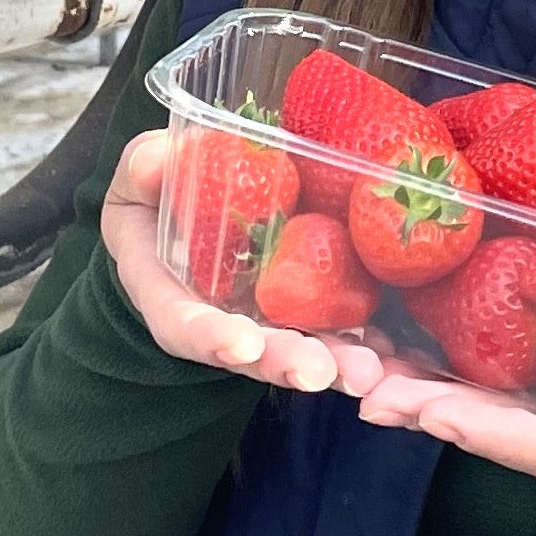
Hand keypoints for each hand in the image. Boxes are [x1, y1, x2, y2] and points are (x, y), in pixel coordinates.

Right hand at [99, 128, 387, 399]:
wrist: (188, 204)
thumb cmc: (158, 191)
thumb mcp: (143, 175)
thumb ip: (146, 167)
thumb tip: (152, 161)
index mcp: (169, 291)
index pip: (184, 324)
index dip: (211, 337)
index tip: (242, 346)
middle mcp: (219, 318)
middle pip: (251, 352)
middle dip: (285, 363)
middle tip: (318, 373)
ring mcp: (265, 317)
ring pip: (298, 348)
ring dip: (333, 363)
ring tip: (366, 374)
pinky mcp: (304, 306)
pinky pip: (334, 329)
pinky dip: (362, 344)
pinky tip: (392, 355)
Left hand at [354, 322, 535, 535]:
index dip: (500, 432)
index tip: (437, 410)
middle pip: (517, 446)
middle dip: (442, 416)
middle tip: (366, 385)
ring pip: (515, 434)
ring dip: (444, 407)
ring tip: (370, 376)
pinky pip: (533, 420)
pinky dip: (479, 397)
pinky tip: (430, 371)